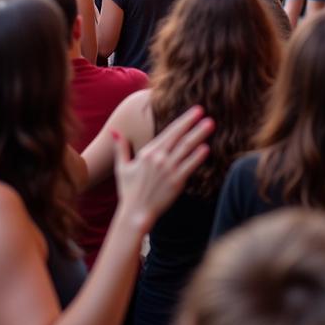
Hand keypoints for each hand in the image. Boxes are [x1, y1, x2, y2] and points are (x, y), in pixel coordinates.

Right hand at [113, 106, 212, 232]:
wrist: (136, 213)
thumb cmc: (128, 191)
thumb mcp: (122, 167)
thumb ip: (120, 147)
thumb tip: (114, 131)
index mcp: (148, 152)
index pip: (169, 132)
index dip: (183, 120)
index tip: (194, 111)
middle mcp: (159, 158)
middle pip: (179, 136)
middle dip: (192, 122)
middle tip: (203, 111)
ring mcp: (168, 169)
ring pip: (186, 148)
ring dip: (199, 134)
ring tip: (210, 124)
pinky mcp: (176, 182)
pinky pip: (189, 166)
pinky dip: (197, 156)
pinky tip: (206, 148)